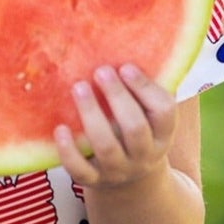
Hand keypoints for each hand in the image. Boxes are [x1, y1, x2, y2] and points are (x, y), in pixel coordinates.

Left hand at [54, 65, 176, 189]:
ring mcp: (118, 171)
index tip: (126, 66)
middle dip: (118, 97)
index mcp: (163, 135)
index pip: (164, 111)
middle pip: (135, 128)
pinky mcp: (93, 181)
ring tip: (79, 87)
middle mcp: (144, 155)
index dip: (145, 88)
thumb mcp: (151, 115)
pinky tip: (60, 128)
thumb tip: (136, 41)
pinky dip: (69, 151)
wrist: (130, 182)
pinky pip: (80, 171)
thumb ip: (148, 88)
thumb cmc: (138, 131)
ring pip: (106, 147)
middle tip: (101, 71)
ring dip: (92, 115)